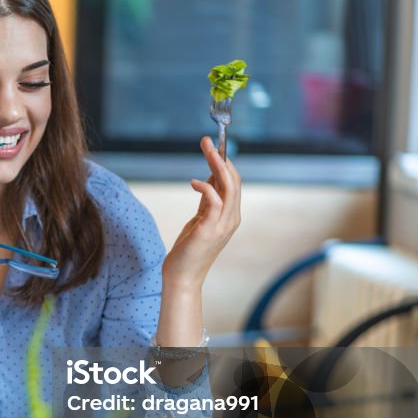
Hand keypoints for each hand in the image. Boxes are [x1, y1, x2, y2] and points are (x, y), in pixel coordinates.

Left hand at [162, 136, 241, 289]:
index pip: (235, 183)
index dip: (225, 163)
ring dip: (217, 165)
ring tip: (206, 149)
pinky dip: (206, 187)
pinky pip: (214, 201)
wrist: (182, 276)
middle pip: (234, 181)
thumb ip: (207, 202)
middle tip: (208, 141)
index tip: (214, 147)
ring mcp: (223, 225)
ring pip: (228, 187)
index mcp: (231, 216)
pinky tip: (193, 182)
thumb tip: (209, 179)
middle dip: (221, 158)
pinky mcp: (209, 230)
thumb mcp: (200, 220)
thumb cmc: (189, 250)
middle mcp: (231, 219)